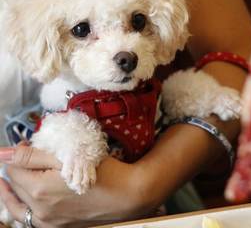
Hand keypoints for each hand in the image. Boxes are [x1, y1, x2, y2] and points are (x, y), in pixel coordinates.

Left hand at [0, 145, 150, 227]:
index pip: (15, 170)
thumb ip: (33, 156)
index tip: (24, 145)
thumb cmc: (102, 172)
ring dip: (13, 191)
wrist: (124, 195)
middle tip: (24, 156)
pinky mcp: (57, 227)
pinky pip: (30, 218)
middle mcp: (40, 210)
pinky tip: (26, 199)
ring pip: (18, 206)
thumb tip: (5, 153)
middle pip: (15, 188)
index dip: (17, 154)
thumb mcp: (68, 157)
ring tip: (8, 180)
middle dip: (16, 170)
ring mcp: (48, 222)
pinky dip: (23, 206)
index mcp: (40, 190)